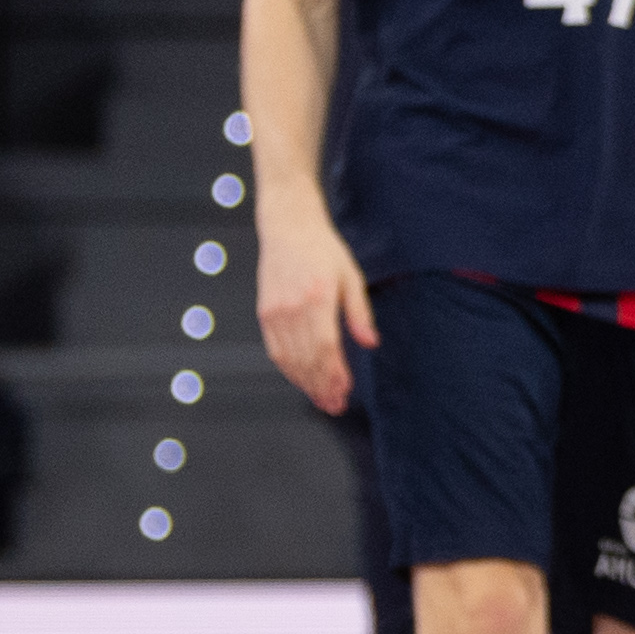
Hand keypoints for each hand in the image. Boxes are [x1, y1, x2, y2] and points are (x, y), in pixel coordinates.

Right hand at [256, 202, 372, 414]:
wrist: (289, 228)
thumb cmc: (324, 250)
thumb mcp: (352, 277)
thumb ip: (360, 313)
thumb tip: (370, 343)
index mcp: (317, 298)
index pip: (325, 348)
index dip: (334, 374)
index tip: (345, 391)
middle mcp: (291, 308)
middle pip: (306, 358)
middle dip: (321, 386)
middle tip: (335, 405)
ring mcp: (274, 312)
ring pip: (288, 358)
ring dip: (305, 383)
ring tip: (321, 399)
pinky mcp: (265, 313)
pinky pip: (275, 349)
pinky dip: (288, 368)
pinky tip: (301, 379)